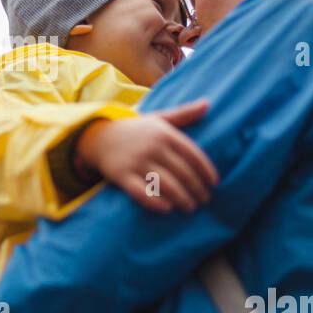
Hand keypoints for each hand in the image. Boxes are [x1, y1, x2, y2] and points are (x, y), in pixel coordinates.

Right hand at [75, 101, 218, 213]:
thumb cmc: (135, 130)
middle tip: (204, 200)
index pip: (193, 154)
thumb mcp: (159, 118)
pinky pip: (141, 192)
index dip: (206, 170)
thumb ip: (184, 114)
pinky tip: (167, 209)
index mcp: (164, 133)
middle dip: (196, 189)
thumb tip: (208, 103)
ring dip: (182, 199)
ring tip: (190, 207)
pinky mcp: (121, 175)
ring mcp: (136, 162)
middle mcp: (152, 147)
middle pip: (182, 172)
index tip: (214, 183)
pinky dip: (156, 202)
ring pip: (166, 185)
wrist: (99, 136)